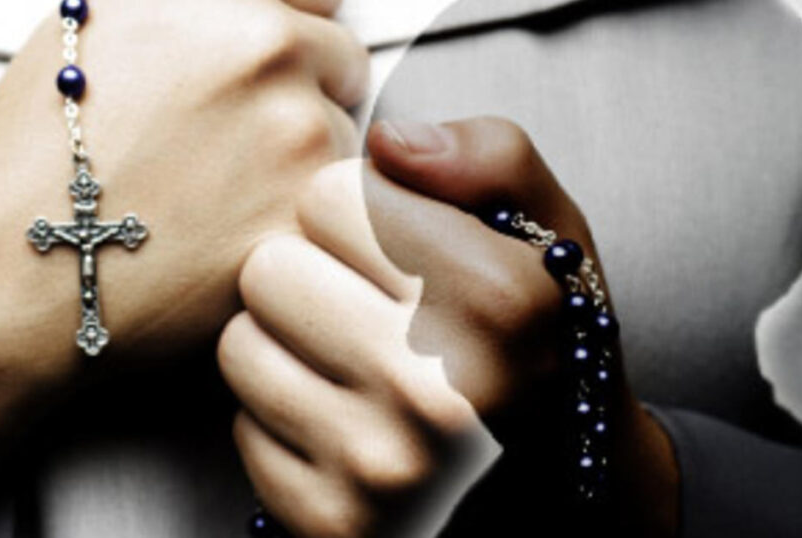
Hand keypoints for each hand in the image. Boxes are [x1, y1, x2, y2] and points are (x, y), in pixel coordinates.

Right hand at [0, 0, 365, 532]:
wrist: (9, 276)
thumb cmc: (37, 161)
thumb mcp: (103, 35)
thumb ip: (200, 17)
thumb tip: (267, 15)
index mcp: (221, 3)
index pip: (321, 0)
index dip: (303, 39)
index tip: (286, 70)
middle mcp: (267, 53)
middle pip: (344, 68)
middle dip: (311, 101)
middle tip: (248, 153)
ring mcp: (298, 136)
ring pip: (346, 145)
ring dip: (311, 168)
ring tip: (228, 206)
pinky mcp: (307, 220)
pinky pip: (342, 215)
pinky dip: (306, 229)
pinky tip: (241, 245)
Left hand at [219, 117, 678, 535]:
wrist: (561, 479)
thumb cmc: (543, 341)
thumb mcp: (553, 229)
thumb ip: (489, 154)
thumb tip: (389, 141)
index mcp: (496, 302)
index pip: (327, 195)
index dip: (361, 211)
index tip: (397, 245)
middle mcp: (438, 393)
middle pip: (270, 267)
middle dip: (315, 274)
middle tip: (372, 306)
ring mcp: (381, 469)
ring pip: (240, 343)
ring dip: (290, 343)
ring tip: (357, 359)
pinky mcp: (332, 522)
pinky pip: (241, 423)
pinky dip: (285, 416)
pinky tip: (347, 417)